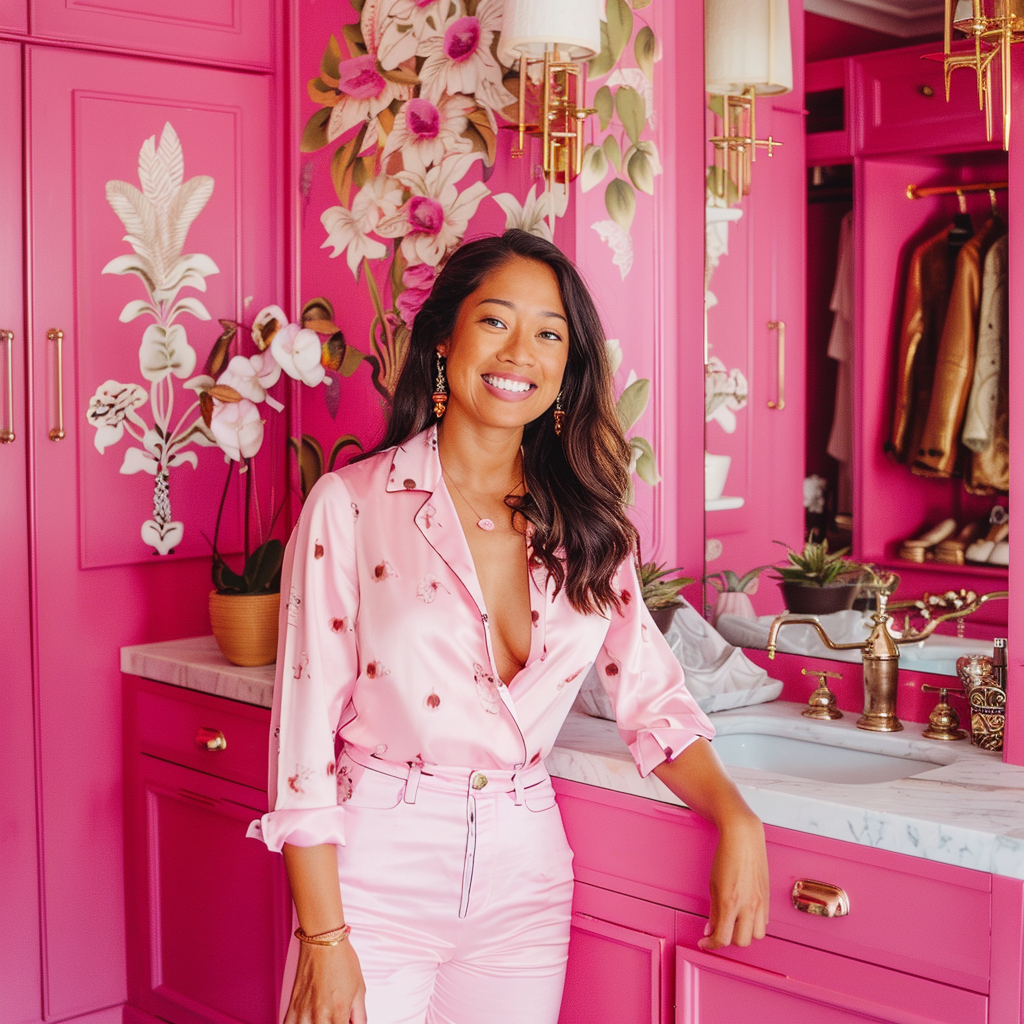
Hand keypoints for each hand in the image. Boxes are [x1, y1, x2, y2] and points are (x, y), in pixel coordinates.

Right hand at [285, 941, 366, 1023]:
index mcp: (338, 1014)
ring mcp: (303, 1014)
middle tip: (336, 1017)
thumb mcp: (359, 990)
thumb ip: (360, 1016)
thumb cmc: (341, 961)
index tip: (345, 1022)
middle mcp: (318, 1017)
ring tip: (324, 1018)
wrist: (322, 942)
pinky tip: (308, 1021)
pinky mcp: (292, 1008)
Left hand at [698, 813, 769, 950]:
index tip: (704, 943)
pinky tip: (745, 914)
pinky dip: (754, 924)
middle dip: (728, 940)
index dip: (711, 945)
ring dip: (744, 934)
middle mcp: (748, 906)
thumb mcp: (713, 884)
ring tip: (733, 924)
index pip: (722, 938)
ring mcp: (760, 903)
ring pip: (756, 936)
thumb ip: (714, 911)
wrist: (744, 838)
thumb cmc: (726, 856)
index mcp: (730, 903)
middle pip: (741, 941)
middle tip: (718, 931)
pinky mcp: (767, 898)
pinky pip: (764, 922)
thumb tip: (710, 930)